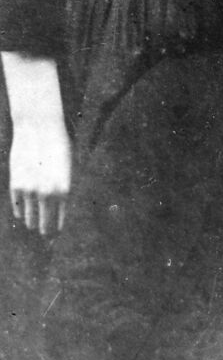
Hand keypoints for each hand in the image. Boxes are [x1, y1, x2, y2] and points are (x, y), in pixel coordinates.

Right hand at [10, 117, 71, 234]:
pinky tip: (23, 212)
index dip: (59, 226)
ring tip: (34, 223)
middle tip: (45, 232)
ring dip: (33, 221)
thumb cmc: (59, 145)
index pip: (62, 219)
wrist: (39, 127)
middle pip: (45, 225)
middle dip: (46, 230)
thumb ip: (65, 187)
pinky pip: (18, 208)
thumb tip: (62, 207)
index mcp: (65, 190)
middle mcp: (47, 194)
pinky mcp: (16, 186)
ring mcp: (30, 191)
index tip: (58, 230)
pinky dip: (21, 211)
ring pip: (30, 219)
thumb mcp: (70, 166)